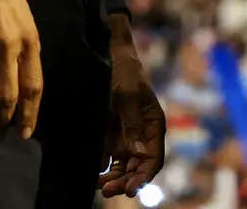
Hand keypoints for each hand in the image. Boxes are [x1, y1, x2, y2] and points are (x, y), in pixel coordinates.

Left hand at [99, 40, 165, 197]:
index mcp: (153, 125)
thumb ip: (133, 124)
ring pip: (123, 167)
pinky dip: (103, 170)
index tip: (131, 188)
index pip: (153, 159)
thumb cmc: (123, 72)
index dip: (143, 176)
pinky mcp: (110, 136)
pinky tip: (93, 176)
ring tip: (100, 187)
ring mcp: (126, 137)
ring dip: (114, 179)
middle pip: (138, 167)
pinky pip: (109, 159)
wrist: (107, 56)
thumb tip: (138, 152)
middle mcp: (142, 135)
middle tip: (109, 191)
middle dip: (126, 181)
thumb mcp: (128, 95)